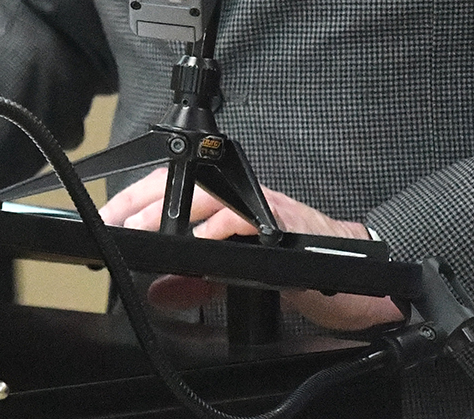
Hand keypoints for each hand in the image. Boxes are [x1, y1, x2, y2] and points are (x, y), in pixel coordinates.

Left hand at [100, 169, 403, 331]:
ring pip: (213, 194)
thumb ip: (201, 281)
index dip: (141, 199)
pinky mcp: (288, 228)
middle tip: (116, 219)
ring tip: (143, 226)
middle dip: (146, 199)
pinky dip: (223, 227)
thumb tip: (160, 290)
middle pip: (188, 184)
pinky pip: (249, 219)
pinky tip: (203, 240)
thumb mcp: (240, 277)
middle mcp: (248, 200)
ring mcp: (268, 210)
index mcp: (234, 206)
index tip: (111, 217)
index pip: (179, 189)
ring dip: (174, 209)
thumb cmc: (304, 271)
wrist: (361, 284)